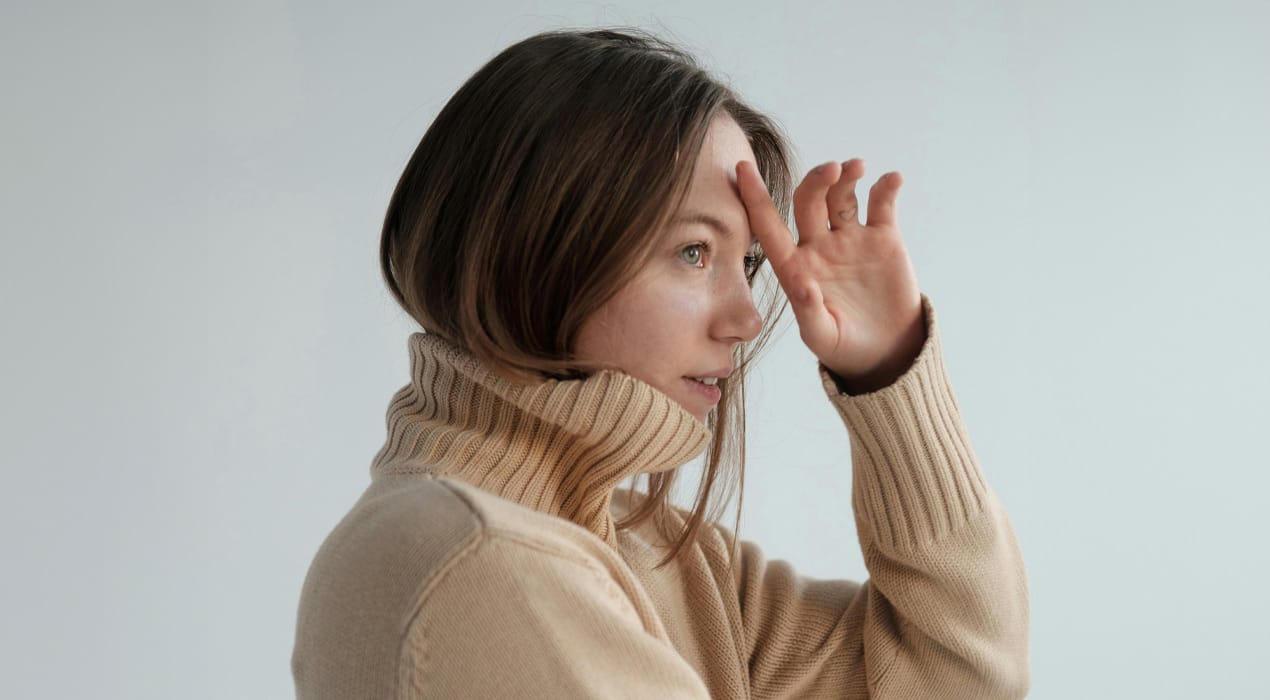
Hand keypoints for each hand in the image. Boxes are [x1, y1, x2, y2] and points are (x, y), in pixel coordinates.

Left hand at [737, 158, 925, 391]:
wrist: (887, 352)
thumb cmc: (844, 347)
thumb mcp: (822, 337)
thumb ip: (809, 313)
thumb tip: (802, 285)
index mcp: (795, 267)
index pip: (768, 226)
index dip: (754, 198)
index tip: (741, 167)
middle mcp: (819, 246)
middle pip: (809, 201)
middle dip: (816, 181)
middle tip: (831, 170)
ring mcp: (850, 239)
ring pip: (842, 195)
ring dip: (846, 176)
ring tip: (855, 167)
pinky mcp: (883, 239)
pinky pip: (881, 204)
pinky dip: (886, 188)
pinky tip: (892, 179)